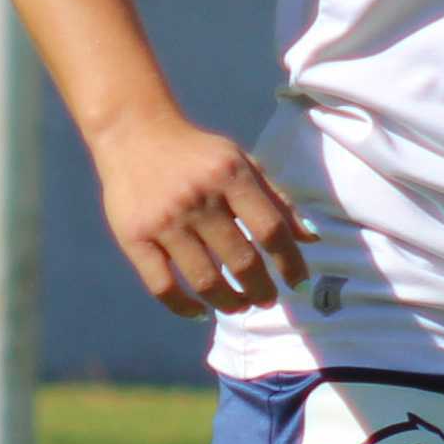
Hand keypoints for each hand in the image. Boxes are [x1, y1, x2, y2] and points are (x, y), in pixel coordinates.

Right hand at [89, 114, 314, 315]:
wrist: (132, 131)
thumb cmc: (197, 154)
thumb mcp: (241, 163)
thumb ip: (276, 200)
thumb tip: (311, 239)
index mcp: (230, 176)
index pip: (271, 230)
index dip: (290, 263)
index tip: (298, 282)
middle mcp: (199, 199)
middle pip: (241, 261)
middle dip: (261, 290)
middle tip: (267, 300)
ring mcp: (164, 221)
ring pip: (205, 281)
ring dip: (229, 303)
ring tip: (239, 307)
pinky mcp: (134, 237)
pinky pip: (162, 286)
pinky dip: (184, 307)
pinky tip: (200, 311)